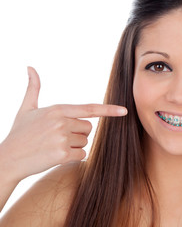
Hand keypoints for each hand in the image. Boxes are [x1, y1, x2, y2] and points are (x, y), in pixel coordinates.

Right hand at [0, 67, 126, 183]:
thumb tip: (30, 68)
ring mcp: (62, 138)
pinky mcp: (62, 154)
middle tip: (57, 137)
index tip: (124, 111)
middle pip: (88, 128)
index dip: (108, 110)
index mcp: (57, 110)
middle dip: (78, 133)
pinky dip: (73, 156)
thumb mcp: (26, 109)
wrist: (7, 158)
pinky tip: (56, 155)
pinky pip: (82, 154)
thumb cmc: (19, 133)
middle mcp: (61, 122)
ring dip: (74, 145)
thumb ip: (33, 88)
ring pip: (85, 141)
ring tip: (54, 145)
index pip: (88, 109)